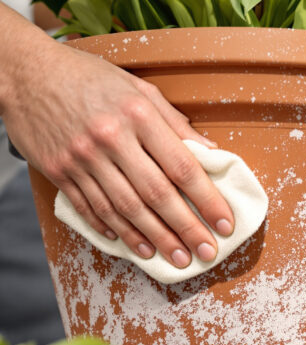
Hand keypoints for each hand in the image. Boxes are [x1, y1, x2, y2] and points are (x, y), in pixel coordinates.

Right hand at [1, 36, 233, 267]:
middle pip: (156, 194)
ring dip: (154, 237)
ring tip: (176, 257)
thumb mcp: (139, 90)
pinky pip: (90, 207)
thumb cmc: (91, 78)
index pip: (181, 166)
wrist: (27, 73)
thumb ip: (175, 123)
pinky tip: (135, 246)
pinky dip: (114, 230)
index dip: (206, 199)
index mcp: (138, 115)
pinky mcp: (58, 170)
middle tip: (206, 251)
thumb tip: (210, 154)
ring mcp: (82, 157)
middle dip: (185, 228)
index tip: (224, 222)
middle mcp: (110, 138)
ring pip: (124, 208)